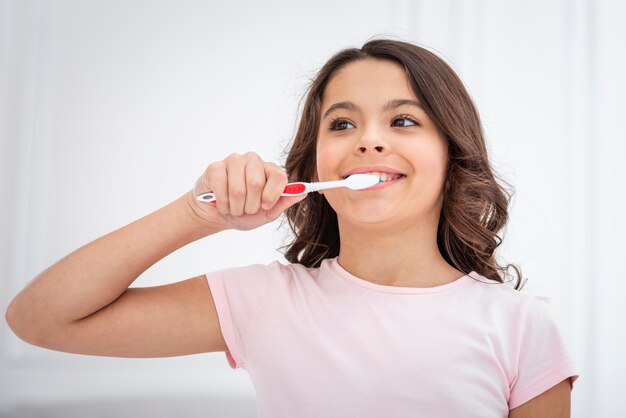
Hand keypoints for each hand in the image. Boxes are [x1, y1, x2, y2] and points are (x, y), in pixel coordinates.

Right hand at [187, 152, 305, 230]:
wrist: (217, 215)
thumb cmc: (244, 213)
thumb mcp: (267, 213)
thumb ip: (284, 202)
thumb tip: (304, 192)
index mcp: (270, 170)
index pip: (279, 175)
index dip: (272, 195)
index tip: (265, 206)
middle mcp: (254, 161)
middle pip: (257, 183)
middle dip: (251, 205)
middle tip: (246, 209)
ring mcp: (234, 161)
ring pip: (238, 188)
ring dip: (236, 207)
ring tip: (234, 208)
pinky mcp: (216, 167)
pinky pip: (222, 187)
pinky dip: (223, 203)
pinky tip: (222, 204)